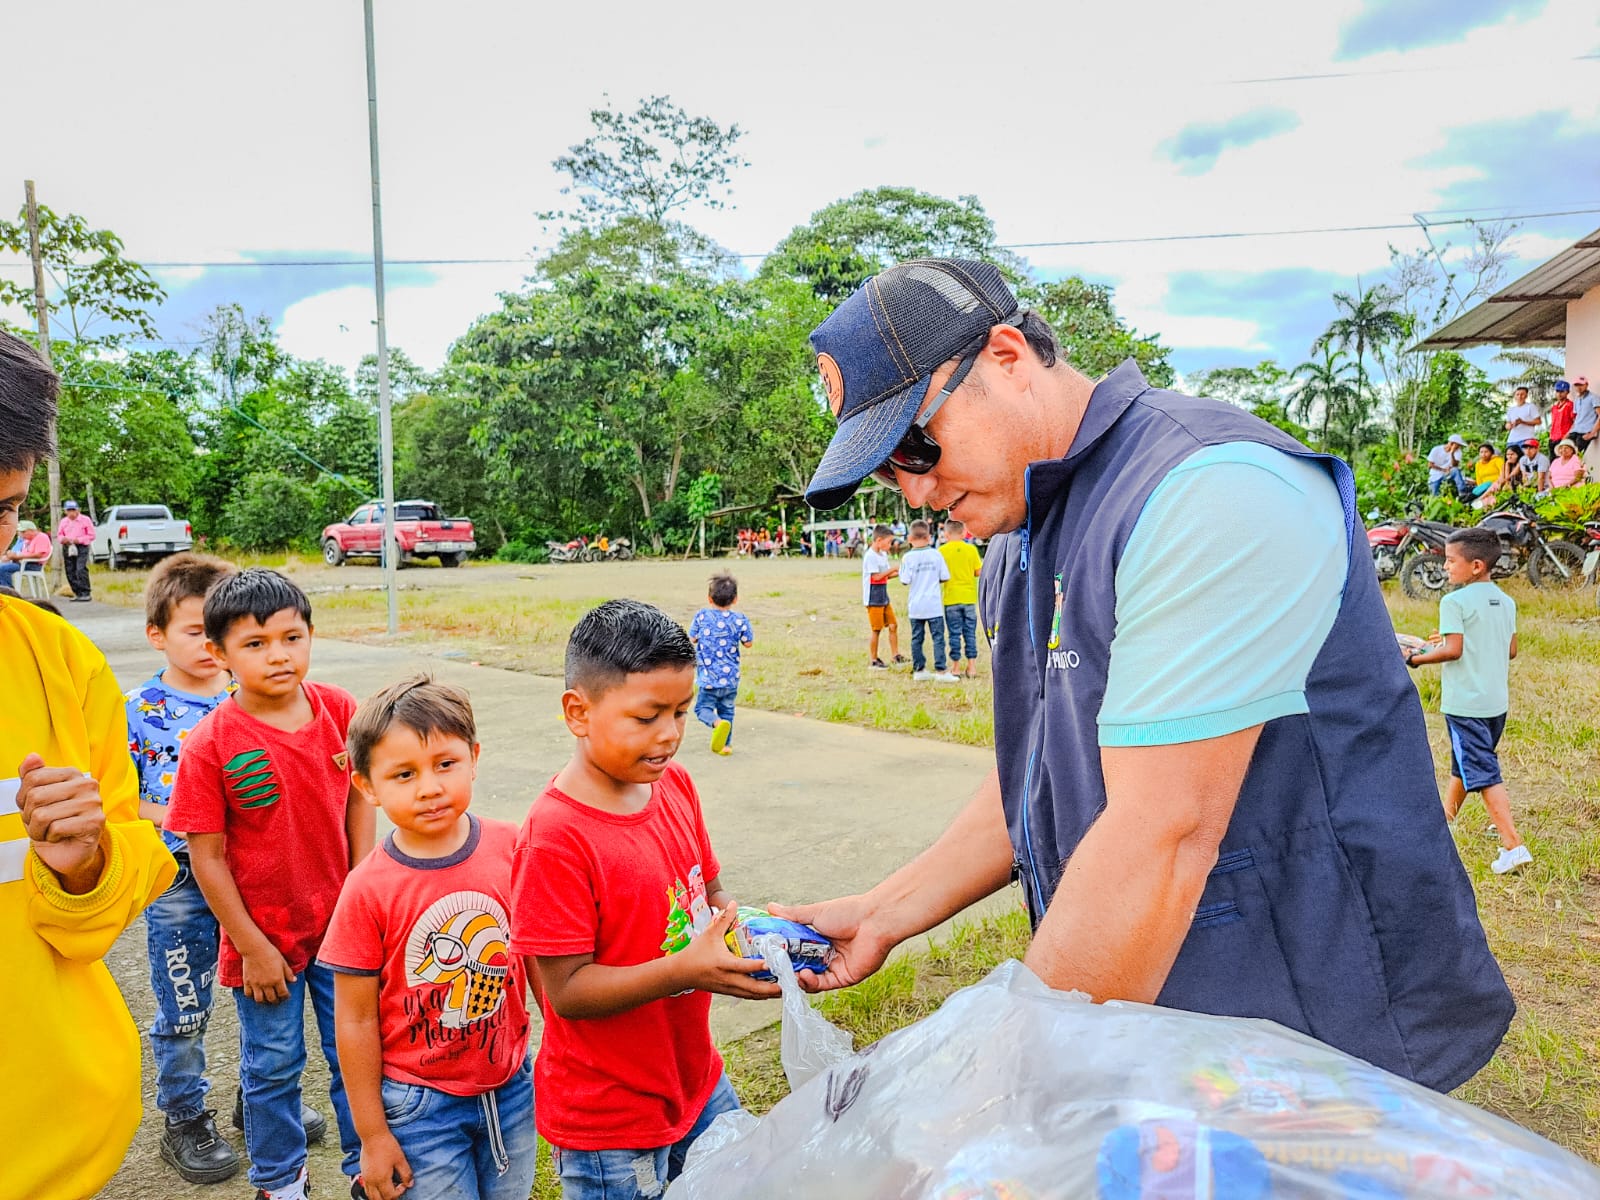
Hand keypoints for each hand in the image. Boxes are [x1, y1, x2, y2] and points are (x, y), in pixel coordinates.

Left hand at [17, 754, 107, 891]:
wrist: (67, 852)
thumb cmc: (52, 823)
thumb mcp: (35, 798)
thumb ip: (32, 776)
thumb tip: (32, 757)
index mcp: (73, 774)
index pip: (32, 778)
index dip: (23, 798)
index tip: (34, 808)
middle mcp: (87, 784)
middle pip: (36, 796)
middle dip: (30, 816)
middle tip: (41, 823)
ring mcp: (93, 803)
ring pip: (43, 815)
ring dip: (38, 830)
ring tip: (49, 831)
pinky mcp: (95, 822)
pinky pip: (55, 828)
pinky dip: (50, 837)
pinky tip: (60, 836)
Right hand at [240, 943, 295, 1003]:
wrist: (255, 949)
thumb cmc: (270, 953)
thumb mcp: (283, 962)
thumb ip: (288, 973)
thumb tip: (294, 981)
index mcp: (277, 979)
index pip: (283, 994)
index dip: (285, 997)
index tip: (286, 996)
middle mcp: (267, 984)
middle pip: (272, 999)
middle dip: (276, 1001)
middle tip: (277, 1000)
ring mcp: (256, 984)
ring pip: (260, 999)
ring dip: (264, 1001)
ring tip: (266, 998)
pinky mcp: (247, 982)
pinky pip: (248, 994)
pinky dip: (252, 996)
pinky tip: (255, 993)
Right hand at [358, 1130, 412, 1199]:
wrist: (373, 1135)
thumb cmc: (387, 1145)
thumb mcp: (400, 1159)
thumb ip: (406, 1173)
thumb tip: (410, 1184)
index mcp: (382, 1179)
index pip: (390, 1196)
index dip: (399, 1193)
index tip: (404, 1184)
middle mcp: (371, 1181)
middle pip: (379, 1199)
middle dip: (388, 1198)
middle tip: (396, 1190)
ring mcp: (365, 1177)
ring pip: (371, 1196)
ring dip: (380, 1196)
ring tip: (388, 1189)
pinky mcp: (362, 1172)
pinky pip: (366, 1188)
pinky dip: (373, 1191)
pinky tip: (380, 1185)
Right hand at [674, 903, 780, 999]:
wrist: (681, 973)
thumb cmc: (696, 953)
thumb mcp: (710, 934)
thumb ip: (723, 919)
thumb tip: (734, 903)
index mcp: (724, 964)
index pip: (744, 966)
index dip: (758, 966)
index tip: (772, 964)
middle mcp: (728, 979)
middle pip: (752, 988)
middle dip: (771, 988)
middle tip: (787, 983)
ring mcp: (729, 988)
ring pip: (752, 995)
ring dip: (768, 994)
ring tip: (784, 989)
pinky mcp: (729, 992)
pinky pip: (747, 996)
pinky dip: (760, 995)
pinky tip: (770, 993)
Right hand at [769, 894, 895, 993]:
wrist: (874, 921)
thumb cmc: (847, 912)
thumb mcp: (814, 913)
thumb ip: (792, 915)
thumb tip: (770, 907)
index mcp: (819, 939)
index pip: (797, 951)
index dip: (783, 955)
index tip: (770, 955)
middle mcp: (827, 954)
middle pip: (803, 966)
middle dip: (788, 970)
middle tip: (775, 969)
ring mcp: (835, 967)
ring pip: (812, 979)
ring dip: (798, 978)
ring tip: (789, 974)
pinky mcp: (844, 978)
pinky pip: (824, 984)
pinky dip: (812, 982)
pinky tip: (804, 975)